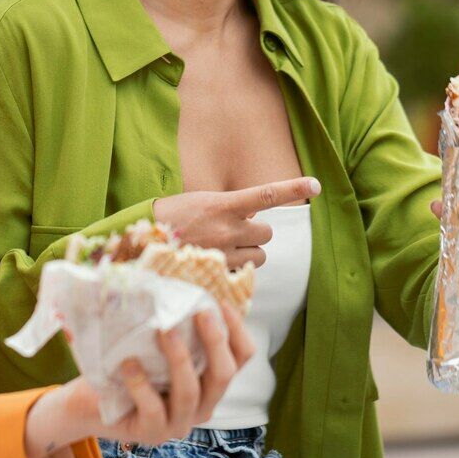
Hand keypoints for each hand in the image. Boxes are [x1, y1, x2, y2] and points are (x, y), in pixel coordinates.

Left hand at [23, 303, 255, 455]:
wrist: (88, 403)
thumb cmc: (125, 364)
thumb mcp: (151, 343)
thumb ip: (170, 322)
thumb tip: (172, 277)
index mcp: (209, 381)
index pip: (242, 357)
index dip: (237, 329)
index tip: (220, 301)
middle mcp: (202, 405)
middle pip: (224, 375)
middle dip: (215, 341)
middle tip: (199, 312)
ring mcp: (178, 423)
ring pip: (191, 392)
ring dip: (179, 358)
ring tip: (164, 330)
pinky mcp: (151, 433)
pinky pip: (153, 409)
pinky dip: (141, 384)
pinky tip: (128, 364)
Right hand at [152, 177, 320, 268]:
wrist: (143, 241)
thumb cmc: (171, 218)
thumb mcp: (201, 202)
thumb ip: (229, 208)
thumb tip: (253, 217)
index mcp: (223, 204)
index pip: (265, 194)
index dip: (293, 188)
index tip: (315, 184)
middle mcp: (228, 228)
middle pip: (267, 233)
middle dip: (256, 233)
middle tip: (234, 231)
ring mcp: (224, 253)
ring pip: (258, 256)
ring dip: (248, 253)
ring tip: (224, 248)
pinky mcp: (219, 273)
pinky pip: (244, 273)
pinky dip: (236, 270)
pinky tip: (218, 263)